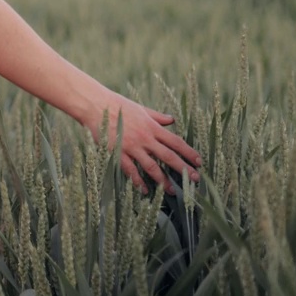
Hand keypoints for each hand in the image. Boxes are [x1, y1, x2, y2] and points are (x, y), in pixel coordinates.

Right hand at [81, 89, 201, 194]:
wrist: (96, 105)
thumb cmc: (119, 105)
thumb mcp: (141, 109)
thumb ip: (158, 116)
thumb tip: (172, 119)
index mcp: (152, 127)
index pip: (176, 142)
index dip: (189, 153)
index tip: (199, 162)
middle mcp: (145, 138)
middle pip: (168, 156)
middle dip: (183, 168)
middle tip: (195, 180)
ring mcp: (131, 146)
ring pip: (152, 167)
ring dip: (163, 180)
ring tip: (173, 190)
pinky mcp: (118, 152)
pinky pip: (131, 170)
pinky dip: (138, 181)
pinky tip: (145, 190)